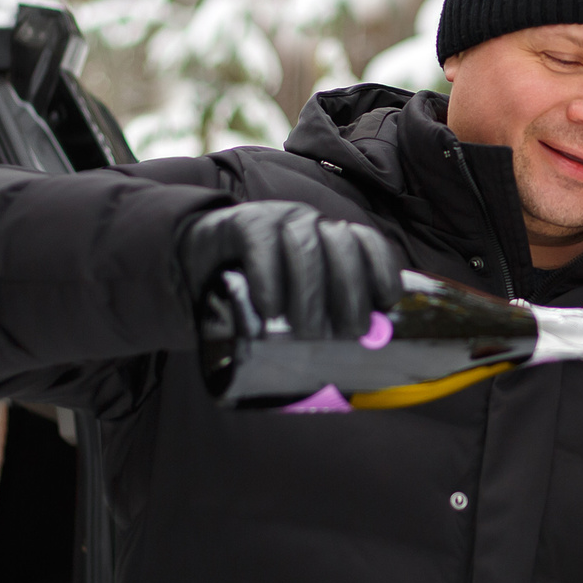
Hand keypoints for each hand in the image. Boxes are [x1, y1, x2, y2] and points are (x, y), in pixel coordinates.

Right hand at [177, 201, 403, 339]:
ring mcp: (276, 220)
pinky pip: (262, 245)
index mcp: (330, 240)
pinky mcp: (242, 223)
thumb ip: (322, 321)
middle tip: (348, 334)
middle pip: (343, 245)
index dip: (382, 268)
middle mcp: (309, 224)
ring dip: (311, 294)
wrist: (196, 264)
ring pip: (306, 246)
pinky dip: (270, 279)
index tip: (386, 301)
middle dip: (351, 292)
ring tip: (307, 333)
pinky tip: (270, 309)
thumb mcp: (293, 302)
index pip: (368, 242)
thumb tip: (360, 363)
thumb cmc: (255, 293)